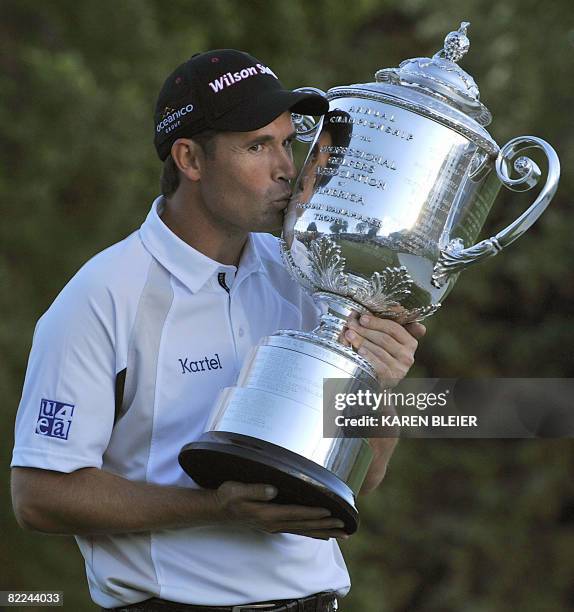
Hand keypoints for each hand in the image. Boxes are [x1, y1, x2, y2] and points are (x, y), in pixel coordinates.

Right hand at [213, 481, 347, 539]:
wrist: (217, 509)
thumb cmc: (227, 497)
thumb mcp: (237, 490)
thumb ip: (255, 490)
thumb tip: (273, 491)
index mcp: (268, 514)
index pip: (296, 514)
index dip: (314, 513)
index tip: (332, 512)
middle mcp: (274, 523)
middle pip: (305, 525)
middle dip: (326, 525)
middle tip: (345, 527)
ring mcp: (275, 526)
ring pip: (304, 530)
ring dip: (324, 532)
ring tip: (342, 534)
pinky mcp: (274, 524)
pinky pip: (298, 530)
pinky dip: (313, 532)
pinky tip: (323, 534)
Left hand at [344, 315, 425, 385]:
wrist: (380, 380)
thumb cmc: (383, 355)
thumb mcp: (391, 340)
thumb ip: (393, 325)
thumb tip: (398, 306)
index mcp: (411, 342)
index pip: (394, 328)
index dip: (377, 322)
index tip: (362, 318)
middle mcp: (408, 355)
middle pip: (384, 338)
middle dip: (365, 330)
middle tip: (351, 324)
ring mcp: (400, 368)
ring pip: (379, 350)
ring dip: (362, 340)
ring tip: (349, 334)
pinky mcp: (390, 377)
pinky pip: (378, 364)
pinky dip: (367, 355)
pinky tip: (359, 350)